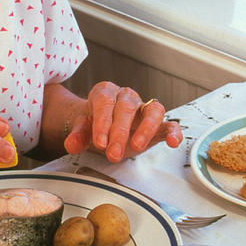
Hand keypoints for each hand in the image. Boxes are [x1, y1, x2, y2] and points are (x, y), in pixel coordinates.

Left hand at [63, 81, 182, 161]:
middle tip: (113, 153)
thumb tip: (72, 145)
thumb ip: (78, 135)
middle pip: (126, 108)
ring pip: (152, 111)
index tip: (100, 141)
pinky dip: (173, 132)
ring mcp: (143, 108)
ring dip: (146, 129)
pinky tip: (173, 142)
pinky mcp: (157, 123)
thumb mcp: (82, 128)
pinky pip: (169, 124)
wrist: (101, 127)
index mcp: (106, 92)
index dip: (103, 122)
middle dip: (120, 132)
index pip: (105, 102)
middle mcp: (126, 97)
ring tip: (137, 146)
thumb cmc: (93, 124)